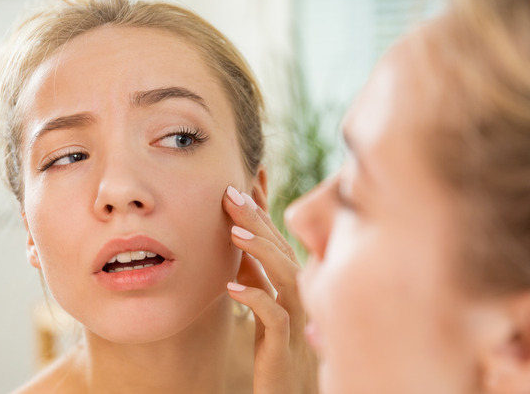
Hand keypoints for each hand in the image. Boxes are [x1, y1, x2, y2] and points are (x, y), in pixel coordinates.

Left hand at [223, 185, 317, 393]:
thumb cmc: (275, 349)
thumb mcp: (261, 304)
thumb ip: (255, 274)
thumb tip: (238, 239)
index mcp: (292, 285)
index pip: (277, 239)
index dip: (262, 210)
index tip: (244, 181)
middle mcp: (299, 297)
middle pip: (282, 249)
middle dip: (257, 220)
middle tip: (230, 193)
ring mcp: (296, 320)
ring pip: (285, 277)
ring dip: (261, 251)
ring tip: (233, 232)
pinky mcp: (285, 347)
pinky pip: (275, 318)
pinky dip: (255, 299)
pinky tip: (232, 287)